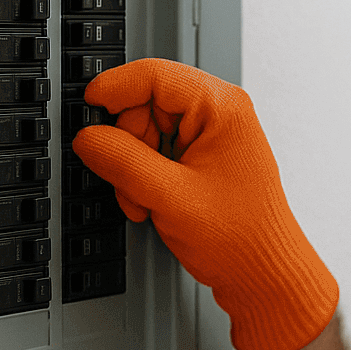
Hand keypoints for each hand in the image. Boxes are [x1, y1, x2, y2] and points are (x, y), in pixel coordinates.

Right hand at [71, 58, 337, 349]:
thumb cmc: (239, 238)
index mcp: (222, 107)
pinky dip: (145, 178)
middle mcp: (221, 113)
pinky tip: (154, 204)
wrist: (263, 275)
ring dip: (133, 168)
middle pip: (144, 103)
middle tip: (131, 181)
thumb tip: (87, 137)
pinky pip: (157, 152)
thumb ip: (121, 160)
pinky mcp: (204, 157)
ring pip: (145, 131)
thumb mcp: (167, 196)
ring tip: (149, 202)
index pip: (153, 73)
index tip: (88, 109)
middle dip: (127, 145)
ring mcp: (213, 135)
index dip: (113, 90)